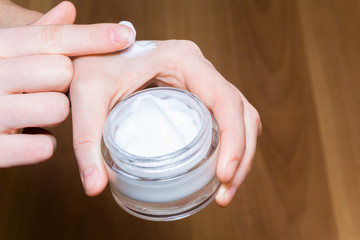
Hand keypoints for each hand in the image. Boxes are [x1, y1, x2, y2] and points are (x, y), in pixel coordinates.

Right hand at [0, 1, 135, 166]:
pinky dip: (44, 143)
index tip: (125, 34)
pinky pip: (44, 147)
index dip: (92, 36)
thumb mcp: (4, 52)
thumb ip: (35, 34)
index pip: (51, 38)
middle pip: (60, 71)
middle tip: (46, 87)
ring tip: (36, 110)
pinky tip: (30, 135)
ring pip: (57, 108)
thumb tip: (68, 9)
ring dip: (55, 111)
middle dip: (64, 81)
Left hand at [71, 40, 260, 205]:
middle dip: (241, 155)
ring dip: (241, 154)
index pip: (226, 99)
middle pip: (242, 112)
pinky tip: (219, 170)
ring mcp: (202, 80)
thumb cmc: (94, 65)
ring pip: (241, 116)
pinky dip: (231, 145)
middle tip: (224, 194)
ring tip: (224, 190)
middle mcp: (200, 68)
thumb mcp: (87, 97)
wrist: (95, 50)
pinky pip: (227, 118)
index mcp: (184, 60)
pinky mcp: (198, 93)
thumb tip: (95, 188)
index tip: (223, 175)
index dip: (234, 139)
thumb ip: (87, 142)